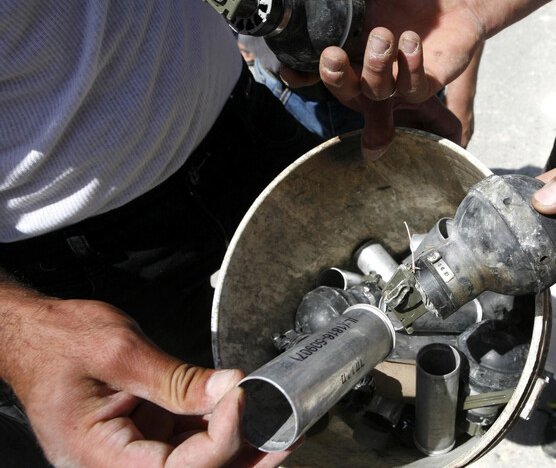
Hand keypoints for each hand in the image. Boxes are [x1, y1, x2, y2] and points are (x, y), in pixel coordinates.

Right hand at [2, 296, 294, 467]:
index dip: (220, 438)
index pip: (176, 467)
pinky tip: (251, 414)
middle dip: (242, 457)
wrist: (34, 335)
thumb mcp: (119, 352)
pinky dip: (220, 429)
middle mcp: (115, 464)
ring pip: (195, 461)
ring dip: (239, 446)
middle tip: (286, 436)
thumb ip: (176, 379)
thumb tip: (229, 388)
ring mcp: (131, 452)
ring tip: (281, 428)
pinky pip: (187, 441)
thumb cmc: (60, 341)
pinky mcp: (144, 436)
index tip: (244, 398)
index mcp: (99, 456)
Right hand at [282, 0, 484, 99]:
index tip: (290, 71)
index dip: (302, 75)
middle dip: (334, 76)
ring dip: (375, 66)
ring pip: (376, 91)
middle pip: (344, 90)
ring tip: (386, 35)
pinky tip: (411, 40)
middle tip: (333, 54)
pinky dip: (410, 66)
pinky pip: (413, 87)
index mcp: (353, 48)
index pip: (321, 70)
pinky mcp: (426, 85)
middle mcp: (371, 70)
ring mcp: (398, 81)